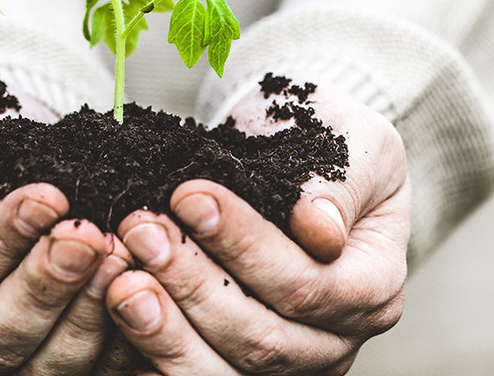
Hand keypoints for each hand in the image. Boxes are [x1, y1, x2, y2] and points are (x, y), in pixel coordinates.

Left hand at [105, 84, 410, 374]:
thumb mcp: (351, 142)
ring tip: (119, 282)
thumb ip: (339, 185)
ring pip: (225, 371)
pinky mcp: (241, 367)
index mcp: (374, 286)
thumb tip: (318, 229)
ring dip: (166, 330)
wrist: (293, 154)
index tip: (188, 193)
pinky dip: (156, 360)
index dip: (245, 246)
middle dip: (193, 284)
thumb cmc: (326, 140)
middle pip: (262, 337)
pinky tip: (119, 332)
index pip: (308, 284)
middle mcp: (335, 339)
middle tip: (139, 231)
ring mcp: (289, 364)